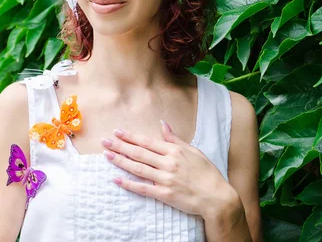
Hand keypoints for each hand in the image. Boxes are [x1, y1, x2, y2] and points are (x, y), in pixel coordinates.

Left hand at [101, 120, 236, 218]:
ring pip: (138, 168)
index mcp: (174, 151)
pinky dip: (128, 184)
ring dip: (120, 161)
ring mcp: (165, 179)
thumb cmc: (207, 174)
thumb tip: (162, 124)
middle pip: (138, 153)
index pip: (147, 141)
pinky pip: (142, 188)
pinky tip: (116, 179)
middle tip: (104, 141)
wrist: (218, 198)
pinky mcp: (164, 194)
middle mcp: (168, 163)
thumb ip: (175, 139)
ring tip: (106, 155)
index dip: (130, 136)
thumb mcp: (193, 151)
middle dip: (120, 146)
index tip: (117, 131)